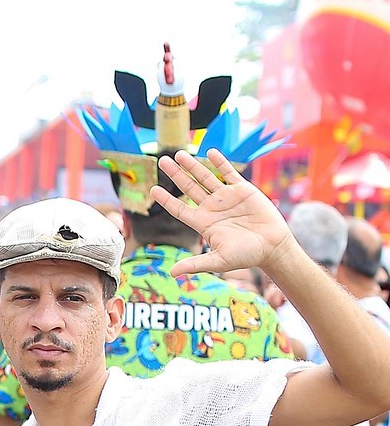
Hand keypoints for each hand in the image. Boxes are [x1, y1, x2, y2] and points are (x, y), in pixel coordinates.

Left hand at [154, 150, 292, 275]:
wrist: (272, 246)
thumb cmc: (246, 256)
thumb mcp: (218, 261)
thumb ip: (195, 264)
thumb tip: (172, 273)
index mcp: (203, 223)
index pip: (179, 209)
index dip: (166, 199)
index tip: (153, 189)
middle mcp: (211, 208)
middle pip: (189, 188)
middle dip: (175, 175)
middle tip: (162, 161)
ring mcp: (226, 198)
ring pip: (206, 178)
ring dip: (193, 165)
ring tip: (179, 154)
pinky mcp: (243, 190)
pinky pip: (229, 173)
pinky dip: (220, 162)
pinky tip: (209, 152)